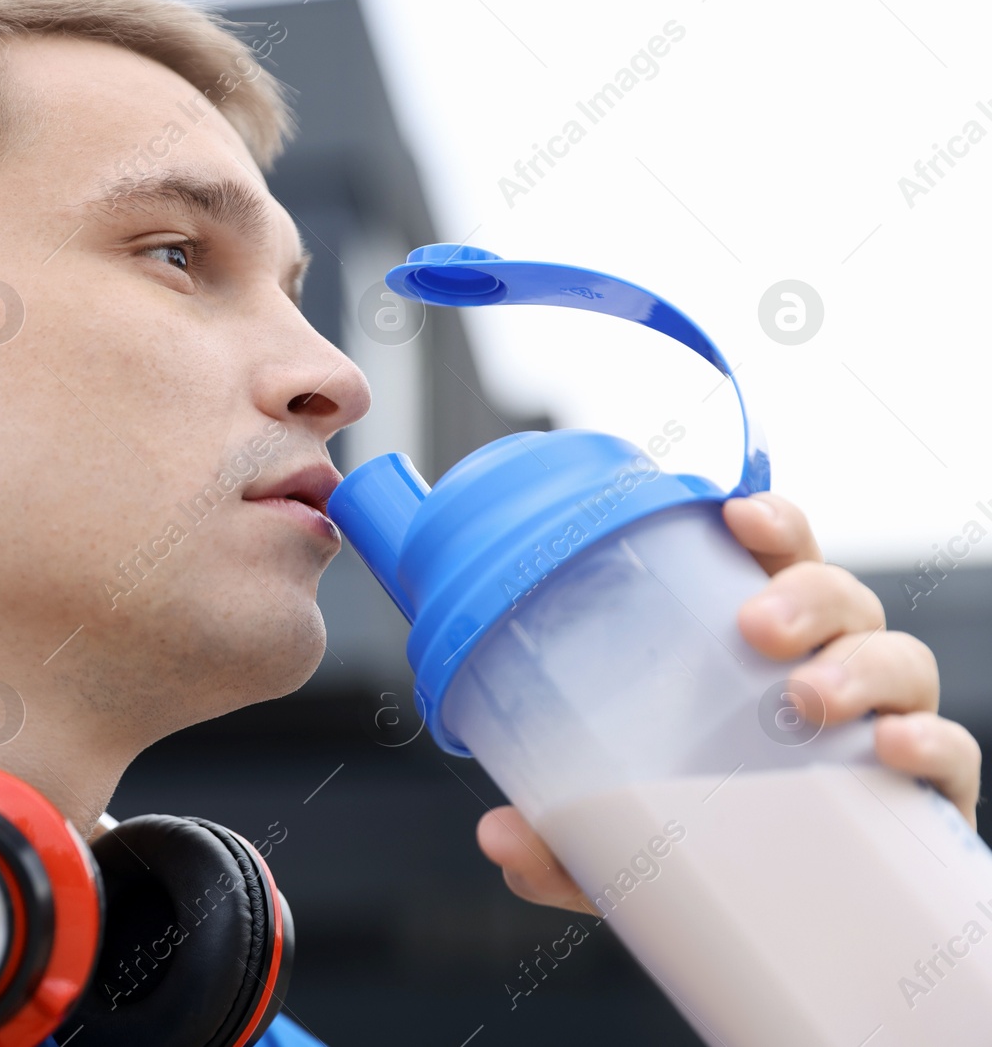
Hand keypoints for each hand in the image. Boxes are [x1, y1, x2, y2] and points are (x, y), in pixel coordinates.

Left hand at [474, 492, 983, 915]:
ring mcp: (884, 728)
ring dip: (859, 665)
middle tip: (756, 627)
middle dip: (805, 594)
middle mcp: (828, 674)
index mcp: (760, 654)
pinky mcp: (927, 798)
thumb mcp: (623, 847)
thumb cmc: (710, 848)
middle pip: (841, 597)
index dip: (768, 526)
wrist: (790, 933)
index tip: (735, 516)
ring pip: (901, 659)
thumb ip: (567, 841)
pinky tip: (892, 748)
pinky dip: (933, 743)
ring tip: (808, 697)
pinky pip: (952, 753)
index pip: (775, 563)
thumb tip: (500, 838)